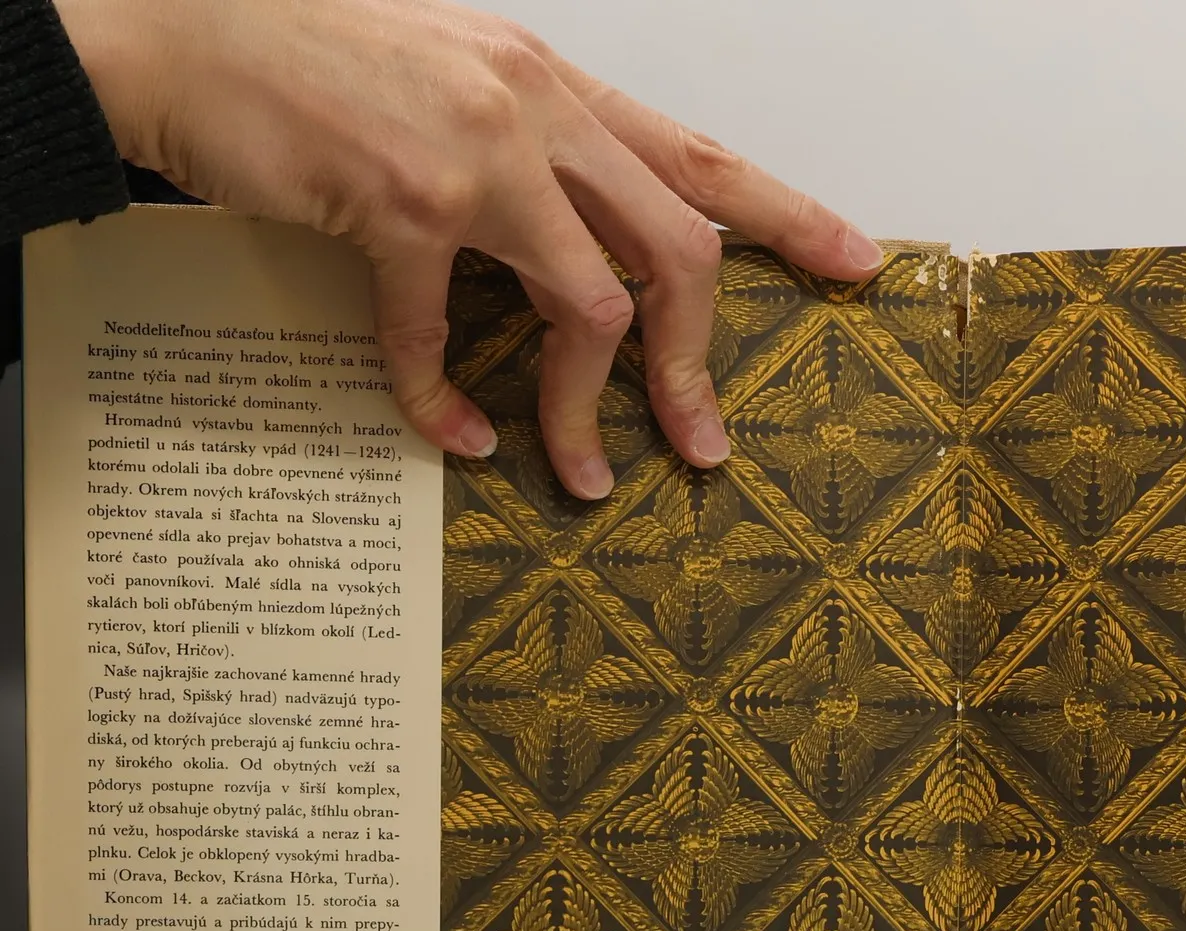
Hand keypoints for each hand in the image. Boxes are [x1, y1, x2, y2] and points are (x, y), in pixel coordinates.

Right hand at [54, 0, 881, 496]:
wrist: (174, 27)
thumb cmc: (309, 60)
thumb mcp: (449, 81)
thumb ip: (528, 150)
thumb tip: (583, 239)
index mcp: (554, 83)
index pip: (700, 156)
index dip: (789, 216)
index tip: (858, 264)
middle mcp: (533, 107)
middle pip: (678, 248)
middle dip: (697, 360)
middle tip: (697, 442)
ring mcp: (473, 152)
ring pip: (593, 307)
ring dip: (588, 412)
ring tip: (581, 478)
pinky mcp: (400, 202)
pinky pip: (447, 337)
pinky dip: (451, 403)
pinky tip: (457, 438)